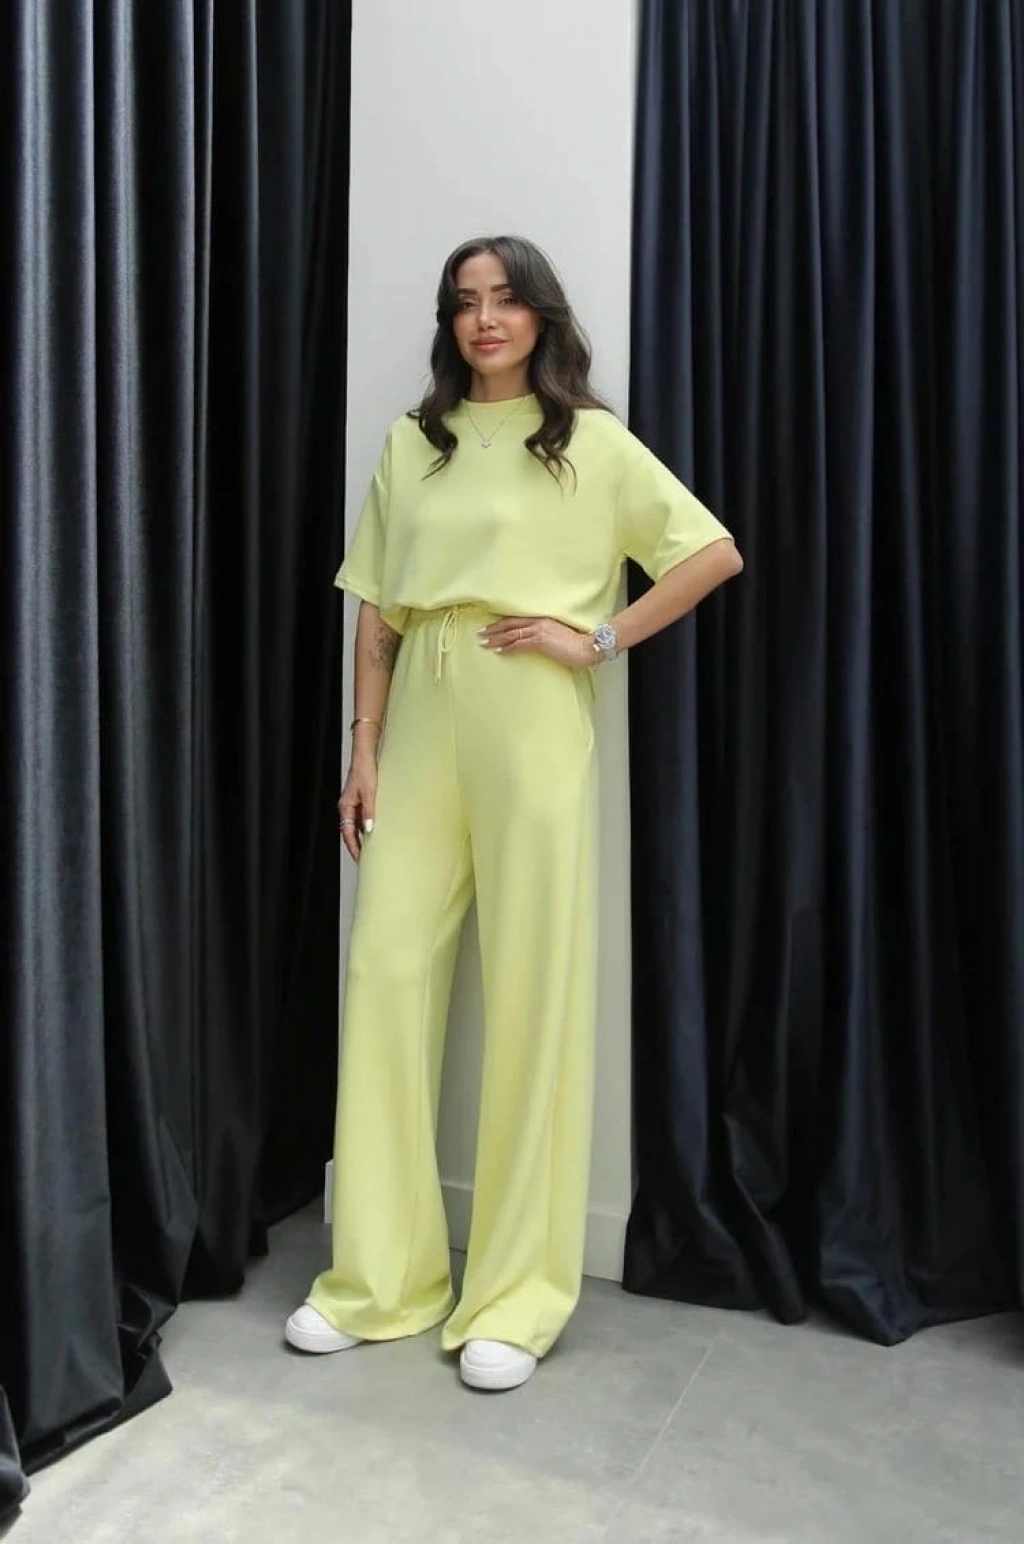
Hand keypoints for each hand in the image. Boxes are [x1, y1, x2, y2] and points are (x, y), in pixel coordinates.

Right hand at [337, 754, 376, 862]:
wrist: (365, 755)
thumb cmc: (364, 770)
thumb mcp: (369, 793)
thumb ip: (369, 812)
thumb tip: (369, 830)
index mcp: (346, 807)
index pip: (347, 834)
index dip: (354, 848)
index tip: (360, 859)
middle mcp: (348, 807)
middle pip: (350, 832)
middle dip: (357, 846)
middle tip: (366, 859)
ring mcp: (354, 804)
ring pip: (356, 826)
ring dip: (362, 837)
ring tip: (371, 849)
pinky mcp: (361, 800)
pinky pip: (362, 818)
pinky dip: (367, 827)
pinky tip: (375, 831)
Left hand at [478, 616, 595, 670]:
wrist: (588, 647)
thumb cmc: (576, 643)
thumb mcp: (558, 635)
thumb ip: (545, 635)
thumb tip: (534, 641)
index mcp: (542, 619)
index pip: (517, 619)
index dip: (501, 623)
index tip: (490, 626)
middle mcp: (539, 622)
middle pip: (510, 624)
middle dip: (493, 629)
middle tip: (480, 634)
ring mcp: (539, 631)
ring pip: (512, 633)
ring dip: (496, 639)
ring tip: (484, 643)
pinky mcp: (541, 641)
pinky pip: (520, 644)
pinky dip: (507, 648)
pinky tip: (498, 651)